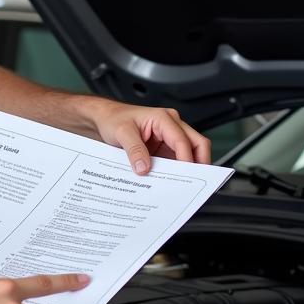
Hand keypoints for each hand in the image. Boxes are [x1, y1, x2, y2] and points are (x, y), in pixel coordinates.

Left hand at [85, 97, 210, 173]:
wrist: (104, 118)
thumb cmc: (113, 119)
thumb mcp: (121, 132)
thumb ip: (134, 150)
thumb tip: (144, 168)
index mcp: (164, 118)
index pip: (183, 141)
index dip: (186, 160)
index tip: (182, 176)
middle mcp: (171, 125)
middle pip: (197, 144)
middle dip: (199, 164)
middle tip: (193, 183)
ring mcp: (169, 137)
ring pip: (190, 153)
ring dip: (187, 169)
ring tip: (180, 185)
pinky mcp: (164, 147)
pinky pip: (177, 159)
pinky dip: (176, 170)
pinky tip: (169, 181)